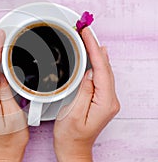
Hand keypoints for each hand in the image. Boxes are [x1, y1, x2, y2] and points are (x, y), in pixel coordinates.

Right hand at [53, 28, 119, 161]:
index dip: (93, 49)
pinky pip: (100, 76)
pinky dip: (96, 63)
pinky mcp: (100, 99)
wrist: (73, 149)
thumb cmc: (70, 136)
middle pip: (104, 67)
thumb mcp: (72, 113)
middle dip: (95, 46)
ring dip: (96, 53)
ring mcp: (106, 99)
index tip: (87, 34)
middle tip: (86, 30)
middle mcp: (109, 100)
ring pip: (103, 70)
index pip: (101, 69)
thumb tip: (89, 73)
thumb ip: (84, 91)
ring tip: (88, 37)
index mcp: (105, 103)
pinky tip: (93, 56)